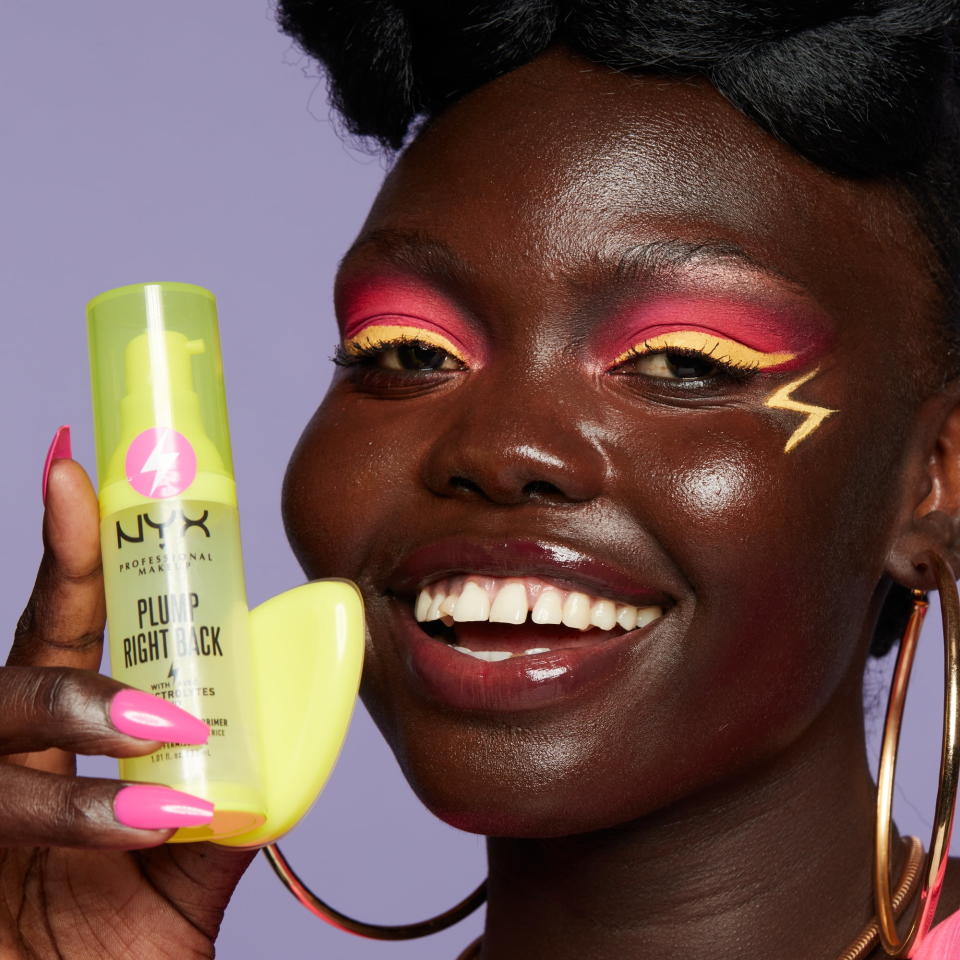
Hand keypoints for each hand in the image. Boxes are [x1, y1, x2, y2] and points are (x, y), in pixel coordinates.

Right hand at [0, 452, 255, 958]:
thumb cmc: (114, 956)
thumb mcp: (189, 871)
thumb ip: (231, 806)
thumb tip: (294, 737)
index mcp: (67, 745)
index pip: (62, 631)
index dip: (70, 554)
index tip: (78, 470)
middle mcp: (11, 760)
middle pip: (20, 659)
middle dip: (72, 609)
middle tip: (145, 615)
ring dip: (88, 715)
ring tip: (168, 733)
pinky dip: (78, 811)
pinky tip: (144, 824)